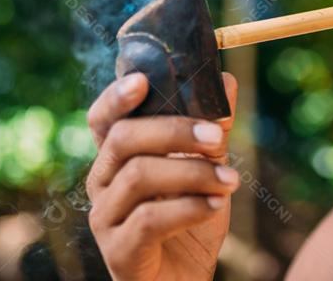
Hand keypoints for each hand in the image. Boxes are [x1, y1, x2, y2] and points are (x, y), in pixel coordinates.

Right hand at [86, 71, 239, 280]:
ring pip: (139, 176)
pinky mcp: (118, 252)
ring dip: (192, 172)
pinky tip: (216, 206)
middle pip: (123, 138)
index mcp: (118, 157)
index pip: (103, 119)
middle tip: (218, 135)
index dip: (116, 98)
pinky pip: (147, 220)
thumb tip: (225, 81)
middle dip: (174, 130)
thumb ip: (212, 130)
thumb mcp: (207, 169)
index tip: (143, 81)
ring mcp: (105, 218)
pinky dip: (188, 207)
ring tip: (230, 179)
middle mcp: (102, 183)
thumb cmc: (190, 222)